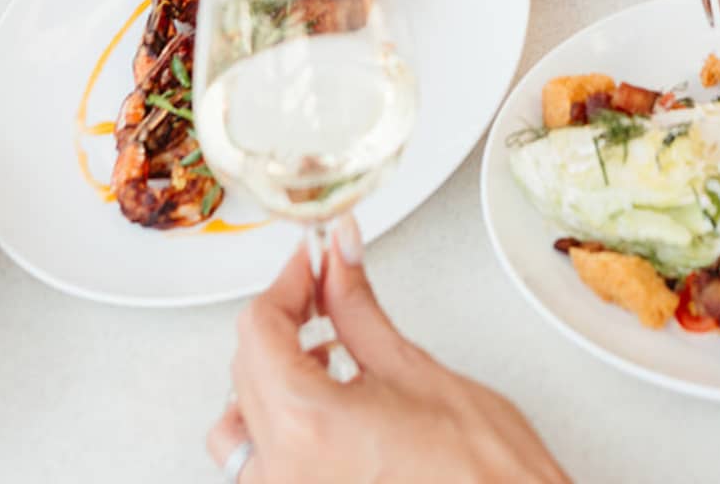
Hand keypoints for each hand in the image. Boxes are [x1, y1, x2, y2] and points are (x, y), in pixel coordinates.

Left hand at [207, 222, 568, 483]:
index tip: (313, 262)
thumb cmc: (480, 470)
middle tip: (325, 287)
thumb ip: (357, 306)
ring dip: (269, 380)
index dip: (289, 282)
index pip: (259, 331)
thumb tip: (339, 256)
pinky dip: (277, 428)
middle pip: (245, 372)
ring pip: (239, 427)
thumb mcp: (413, 367)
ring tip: (321, 354)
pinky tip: (322, 407)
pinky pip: (261, 467)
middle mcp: (283, 474)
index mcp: (307, 427)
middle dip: (284, 321)